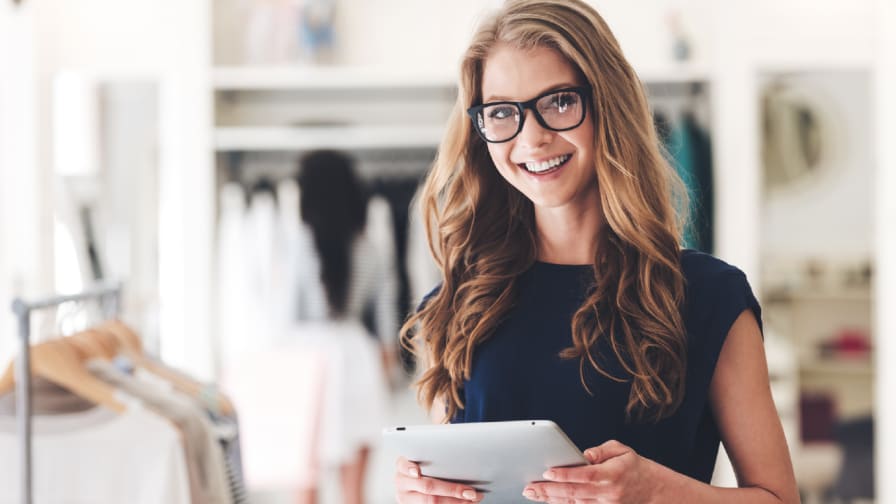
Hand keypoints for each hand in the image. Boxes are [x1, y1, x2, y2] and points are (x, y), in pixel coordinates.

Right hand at [395, 456, 482, 502]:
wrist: (417, 476)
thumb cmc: (424, 460)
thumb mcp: (423, 453)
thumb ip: (433, 451)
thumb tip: (455, 445)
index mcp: (401, 465)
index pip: (404, 466)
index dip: (409, 468)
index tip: (417, 471)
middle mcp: (402, 483)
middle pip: (426, 487)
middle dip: (451, 490)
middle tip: (471, 492)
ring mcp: (407, 498)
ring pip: (431, 502)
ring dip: (456, 502)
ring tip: (473, 498)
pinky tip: (466, 502)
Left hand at [522, 440, 655, 503]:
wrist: (652, 491)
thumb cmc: (632, 467)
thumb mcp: (622, 450)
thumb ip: (602, 451)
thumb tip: (584, 454)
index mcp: (612, 474)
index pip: (585, 475)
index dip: (565, 474)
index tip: (547, 471)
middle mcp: (608, 494)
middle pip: (574, 493)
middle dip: (549, 490)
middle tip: (529, 488)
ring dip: (551, 500)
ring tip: (532, 494)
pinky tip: (549, 501)